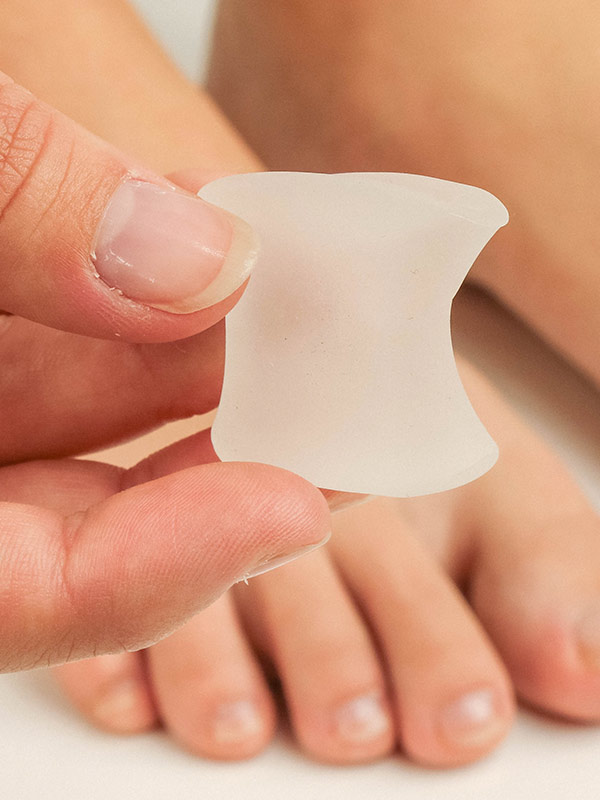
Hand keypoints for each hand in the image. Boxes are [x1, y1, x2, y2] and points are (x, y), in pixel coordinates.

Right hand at [0, 72, 329, 670]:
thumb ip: (10, 206)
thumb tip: (200, 264)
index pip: (25, 595)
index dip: (168, 565)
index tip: (302, 503)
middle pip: (84, 519)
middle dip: (230, 463)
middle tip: (354, 405)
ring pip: (86, 425)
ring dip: (210, 378)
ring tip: (317, 322)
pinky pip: (69, 341)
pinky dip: (149, 309)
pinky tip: (217, 257)